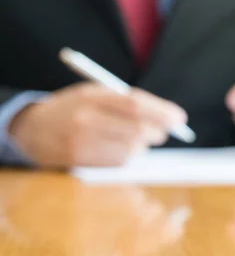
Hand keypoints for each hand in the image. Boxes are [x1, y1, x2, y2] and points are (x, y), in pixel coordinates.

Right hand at [9, 83, 186, 167]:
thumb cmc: (76, 109)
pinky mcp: (80, 161)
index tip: (180, 118)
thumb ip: (129, 101)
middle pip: (136, 128)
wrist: (33, 129)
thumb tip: (169, 117)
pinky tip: (121, 148)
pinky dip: (129, 156)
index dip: (162, 112)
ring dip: (143, 145)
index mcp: (92, 96)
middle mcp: (86, 118)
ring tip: (137, 138)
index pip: (135, 104)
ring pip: (131, 148)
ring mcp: (82, 142)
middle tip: (167, 132)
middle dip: (159, 131)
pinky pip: (119, 162)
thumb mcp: (96, 93)